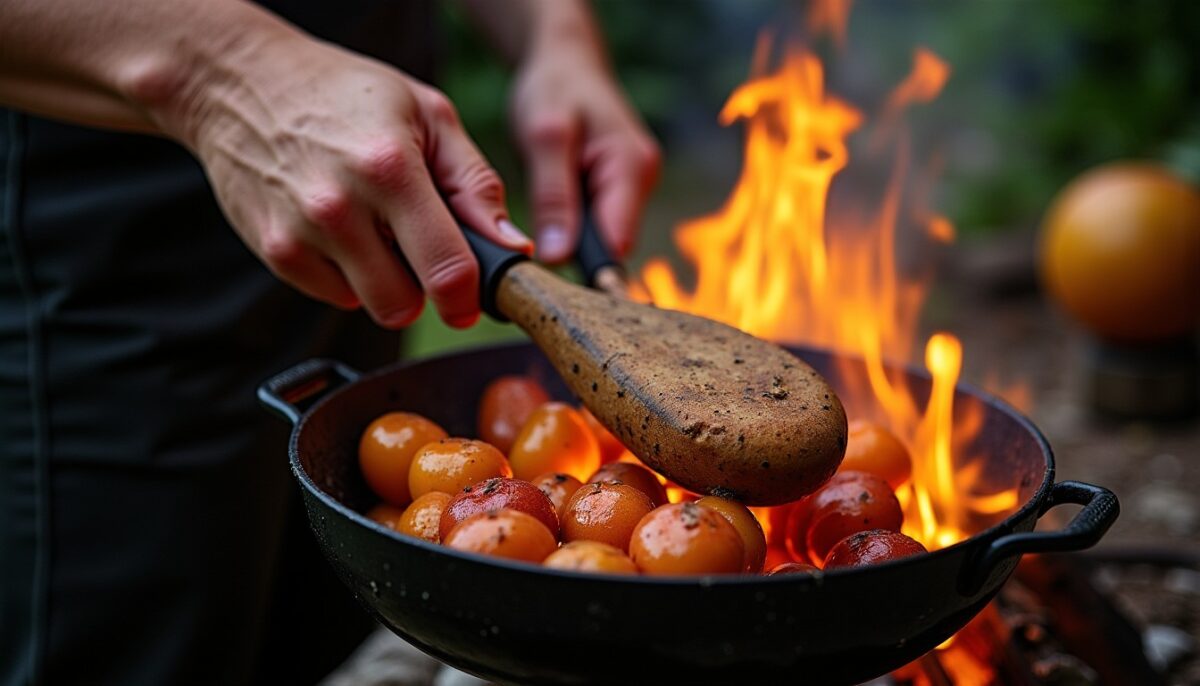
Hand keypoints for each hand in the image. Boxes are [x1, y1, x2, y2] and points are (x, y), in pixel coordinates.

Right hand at [164, 33, 531, 328]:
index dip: (470, 298)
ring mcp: (299, 234)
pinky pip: (333, 296)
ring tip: (376, 229)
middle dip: (423, 290)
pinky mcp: (274, 252)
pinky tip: (341, 230)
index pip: (446, 268)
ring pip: (369, 306)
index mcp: (390, 167)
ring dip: (385, 282)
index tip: (474, 299)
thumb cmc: (345, 94)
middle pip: (404, 306)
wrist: (242, 83)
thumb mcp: (429, 116)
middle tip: (421, 251)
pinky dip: (347, 276)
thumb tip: (512, 247)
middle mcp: (339, 206)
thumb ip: (476, 185)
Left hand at [510, 40, 660, 262]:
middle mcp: (642, 181)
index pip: (618, 242)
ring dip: (568, 243)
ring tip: (532, 239)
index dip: (587, 271)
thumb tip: (558, 256)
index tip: (548, 290)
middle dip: (573, 258)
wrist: (564, 63)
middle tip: (527, 266)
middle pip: (611, 247)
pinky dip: (569, 229)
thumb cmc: (555, 87)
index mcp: (632, 167)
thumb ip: (554, 196)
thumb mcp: (544, 137)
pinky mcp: (614, 192)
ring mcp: (631, 188)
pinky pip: (594, 226)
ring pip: (600, 240)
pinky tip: (546, 223)